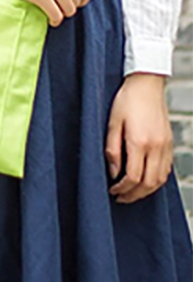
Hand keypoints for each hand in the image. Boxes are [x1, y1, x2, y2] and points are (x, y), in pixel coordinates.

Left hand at [105, 73, 172, 203]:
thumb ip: (112, 149)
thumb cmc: (127, 99)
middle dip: (133, 195)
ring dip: (146, 191)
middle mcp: (156, 146)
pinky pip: (166, 169)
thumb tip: (113, 171)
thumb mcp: (112, 123)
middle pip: (148, 183)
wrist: (146, 83)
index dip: (122, 188)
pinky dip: (156, 180)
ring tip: (132, 193)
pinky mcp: (169, 142)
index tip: (113, 190)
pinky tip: (146, 180)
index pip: (133, 177)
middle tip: (121, 197)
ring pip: (160, 179)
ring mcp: (165, 145)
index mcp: (139, 141)